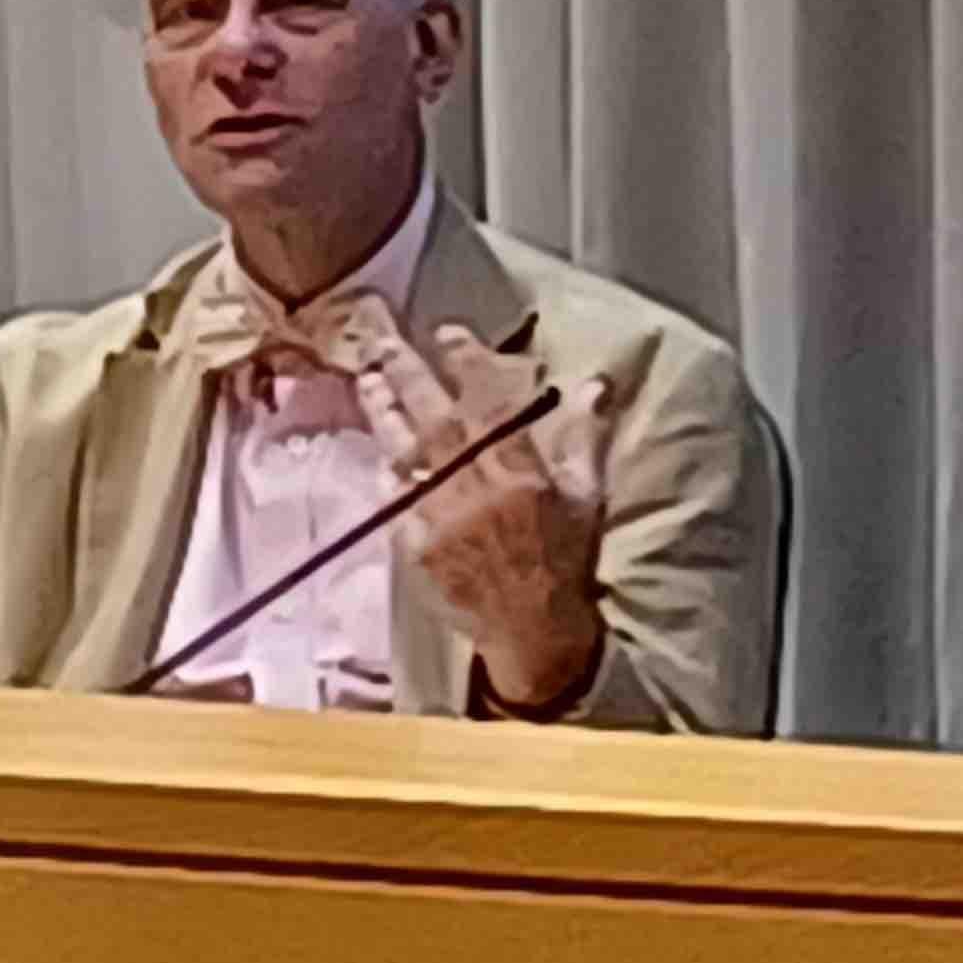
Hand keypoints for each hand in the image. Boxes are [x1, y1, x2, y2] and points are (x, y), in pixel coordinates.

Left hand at [344, 303, 612, 714]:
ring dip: (385, 413)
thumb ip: (585, 436)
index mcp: (520, 471)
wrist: (535, 631)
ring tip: (368, 378)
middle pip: (434, 418)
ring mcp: (440, 517)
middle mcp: (474, 488)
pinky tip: (378, 450)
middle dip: (407, 373)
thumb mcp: (587, 496)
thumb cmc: (566, 560)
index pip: (488, 401)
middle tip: (382, 337)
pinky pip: (395, 500)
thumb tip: (593, 383)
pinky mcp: (417, 545)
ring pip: (405, 453)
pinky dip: (386, 473)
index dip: (466, 361)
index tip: (448, 331)